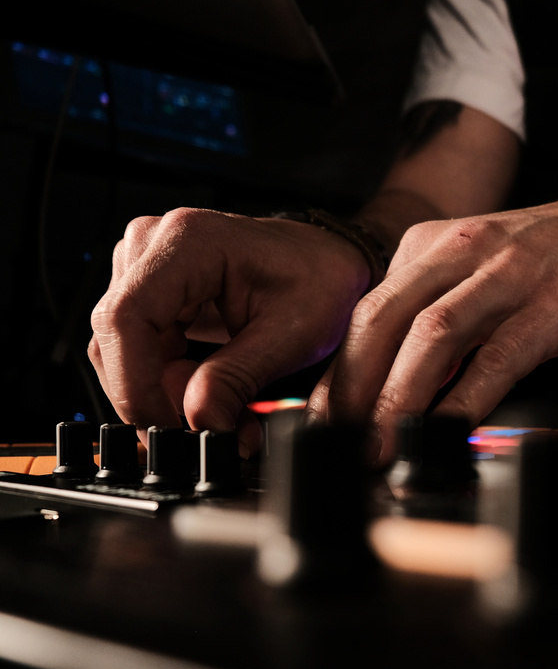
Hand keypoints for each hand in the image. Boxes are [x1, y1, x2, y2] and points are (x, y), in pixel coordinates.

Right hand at [88, 208, 368, 454]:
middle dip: (158, 396)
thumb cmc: (319, 280)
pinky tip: (213, 395)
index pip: (126, 317)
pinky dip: (171, 383)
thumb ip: (237, 379)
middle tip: (211, 427)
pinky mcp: (152, 292)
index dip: (134, 381)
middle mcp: (154, 245)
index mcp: (189, 241)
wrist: (330, 263)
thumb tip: (198, 421)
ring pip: (124, 352)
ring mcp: (146, 266)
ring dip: (167, 394)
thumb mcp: (290, 336)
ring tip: (226, 412)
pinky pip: (139, 350)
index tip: (163, 423)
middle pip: (117, 339)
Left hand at [306, 195, 557, 462]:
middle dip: (352, 386)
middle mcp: (459, 252)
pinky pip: (496, 359)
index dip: (339, 370)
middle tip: (336, 436)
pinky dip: (464, 400)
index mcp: (429, 244)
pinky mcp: (546, 308)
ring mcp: (504, 277)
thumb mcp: (471, 268)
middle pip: (383, 319)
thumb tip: (386, 385)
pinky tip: (445, 430)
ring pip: (432, 337)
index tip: (323, 416)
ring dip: (398, 397)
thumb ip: (428, 313)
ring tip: (381, 443)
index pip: (367, 310)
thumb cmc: (544, 260)